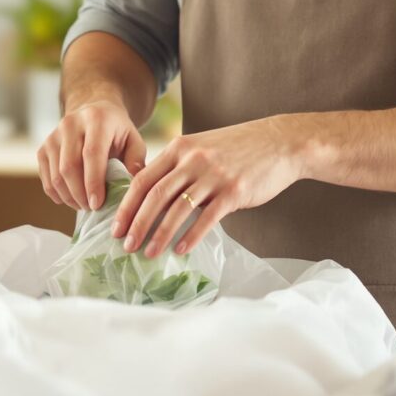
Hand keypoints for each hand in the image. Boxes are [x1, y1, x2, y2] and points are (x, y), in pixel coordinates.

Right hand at [37, 99, 146, 210]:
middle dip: (80, 194)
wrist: (93, 112)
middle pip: (69, 167)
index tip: (98, 204)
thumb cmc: (117, 131)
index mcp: (96, 119)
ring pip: (56, 175)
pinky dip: (57, 194)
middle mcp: (71, 124)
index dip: (93, 182)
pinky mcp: (43, 148)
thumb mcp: (134, 141)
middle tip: (92, 208)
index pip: (91, 153)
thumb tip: (131, 189)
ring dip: (69, 197)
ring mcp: (53, 136)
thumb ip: (136, 162)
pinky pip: (46, 178)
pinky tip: (72, 199)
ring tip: (84, 205)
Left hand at [113, 116, 308, 257]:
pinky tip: (180, 250)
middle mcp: (193, 160)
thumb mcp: (201, 148)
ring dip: (160, 234)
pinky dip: (190, 236)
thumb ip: (178, 167)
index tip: (116, 226)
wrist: (280, 142)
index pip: (143, 178)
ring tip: (149, 253)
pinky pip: (206, 218)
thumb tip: (153, 198)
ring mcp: (213, 175)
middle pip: (155, 195)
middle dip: (137, 223)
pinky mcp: (234, 190)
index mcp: (180, 148)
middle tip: (125, 245)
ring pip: (177, 208)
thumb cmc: (237, 149)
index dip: (126, 204)